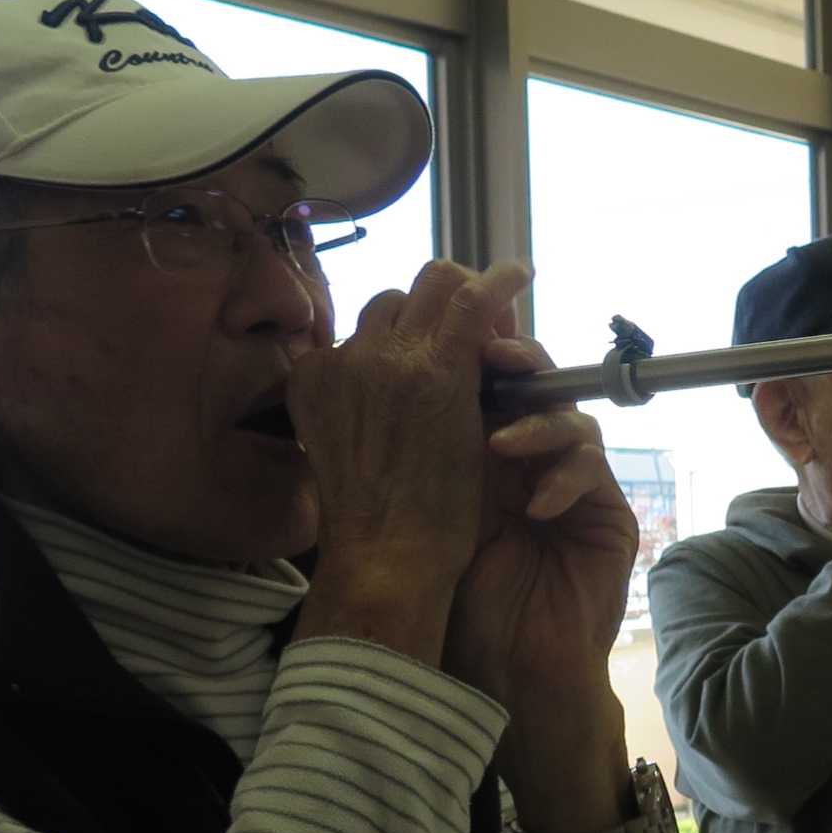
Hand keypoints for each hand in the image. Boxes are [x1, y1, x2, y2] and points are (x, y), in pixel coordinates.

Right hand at [288, 261, 520, 661]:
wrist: (385, 557)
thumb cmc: (375, 528)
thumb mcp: (346, 455)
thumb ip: (360, 414)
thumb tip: (394, 400)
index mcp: (313, 379)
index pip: (366, 328)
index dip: (410, 328)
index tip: (438, 339)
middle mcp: (343, 356)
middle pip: (398, 298)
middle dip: (438, 301)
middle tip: (477, 316)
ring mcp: (388, 357)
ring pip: (432, 289)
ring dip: (467, 295)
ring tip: (501, 298)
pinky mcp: (437, 367)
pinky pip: (470, 301)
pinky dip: (497, 282)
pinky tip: (518, 275)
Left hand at [448, 306, 638, 717]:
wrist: (508, 672)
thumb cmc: (458, 607)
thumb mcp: (428, 518)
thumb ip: (418, 456)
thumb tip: (377, 381)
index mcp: (479, 457)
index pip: (485, 385)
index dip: (475, 354)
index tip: (450, 335)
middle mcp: (528, 463)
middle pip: (537, 385)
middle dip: (518, 363)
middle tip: (494, 359)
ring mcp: (571, 484)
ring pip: (570, 418)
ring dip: (536, 424)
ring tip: (499, 448)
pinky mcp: (606, 511)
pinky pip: (593, 467)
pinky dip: (564, 477)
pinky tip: (535, 510)